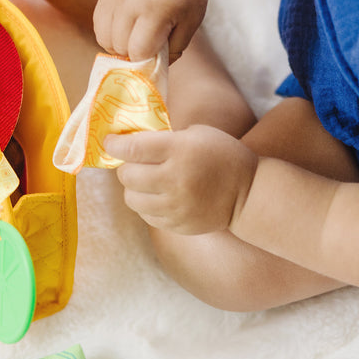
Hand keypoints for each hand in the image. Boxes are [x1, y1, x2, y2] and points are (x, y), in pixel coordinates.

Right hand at [93, 0, 210, 62]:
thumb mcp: (192, 19)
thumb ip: (174, 48)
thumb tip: (153, 68)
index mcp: (155, 11)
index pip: (138, 52)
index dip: (148, 59)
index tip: (158, 52)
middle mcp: (130, 3)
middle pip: (120, 48)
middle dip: (134, 53)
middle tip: (149, 43)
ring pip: (105, 39)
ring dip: (119, 45)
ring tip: (135, 35)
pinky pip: (99, 24)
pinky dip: (109, 32)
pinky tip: (125, 26)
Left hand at [104, 125, 257, 234]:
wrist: (248, 194)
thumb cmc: (221, 155)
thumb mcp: (197, 134)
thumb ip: (165, 137)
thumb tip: (128, 140)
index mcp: (180, 150)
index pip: (132, 149)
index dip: (114, 145)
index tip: (110, 142)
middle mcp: (175, 180)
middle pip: (127, 175)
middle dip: (126, 167)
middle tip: (134, 163)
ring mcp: (176, 206)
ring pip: (132, 199)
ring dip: (133, 188)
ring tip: (145, 182)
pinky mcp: (177, 225)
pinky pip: (146, 216)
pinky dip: (146, 205)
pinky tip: (158, 197)